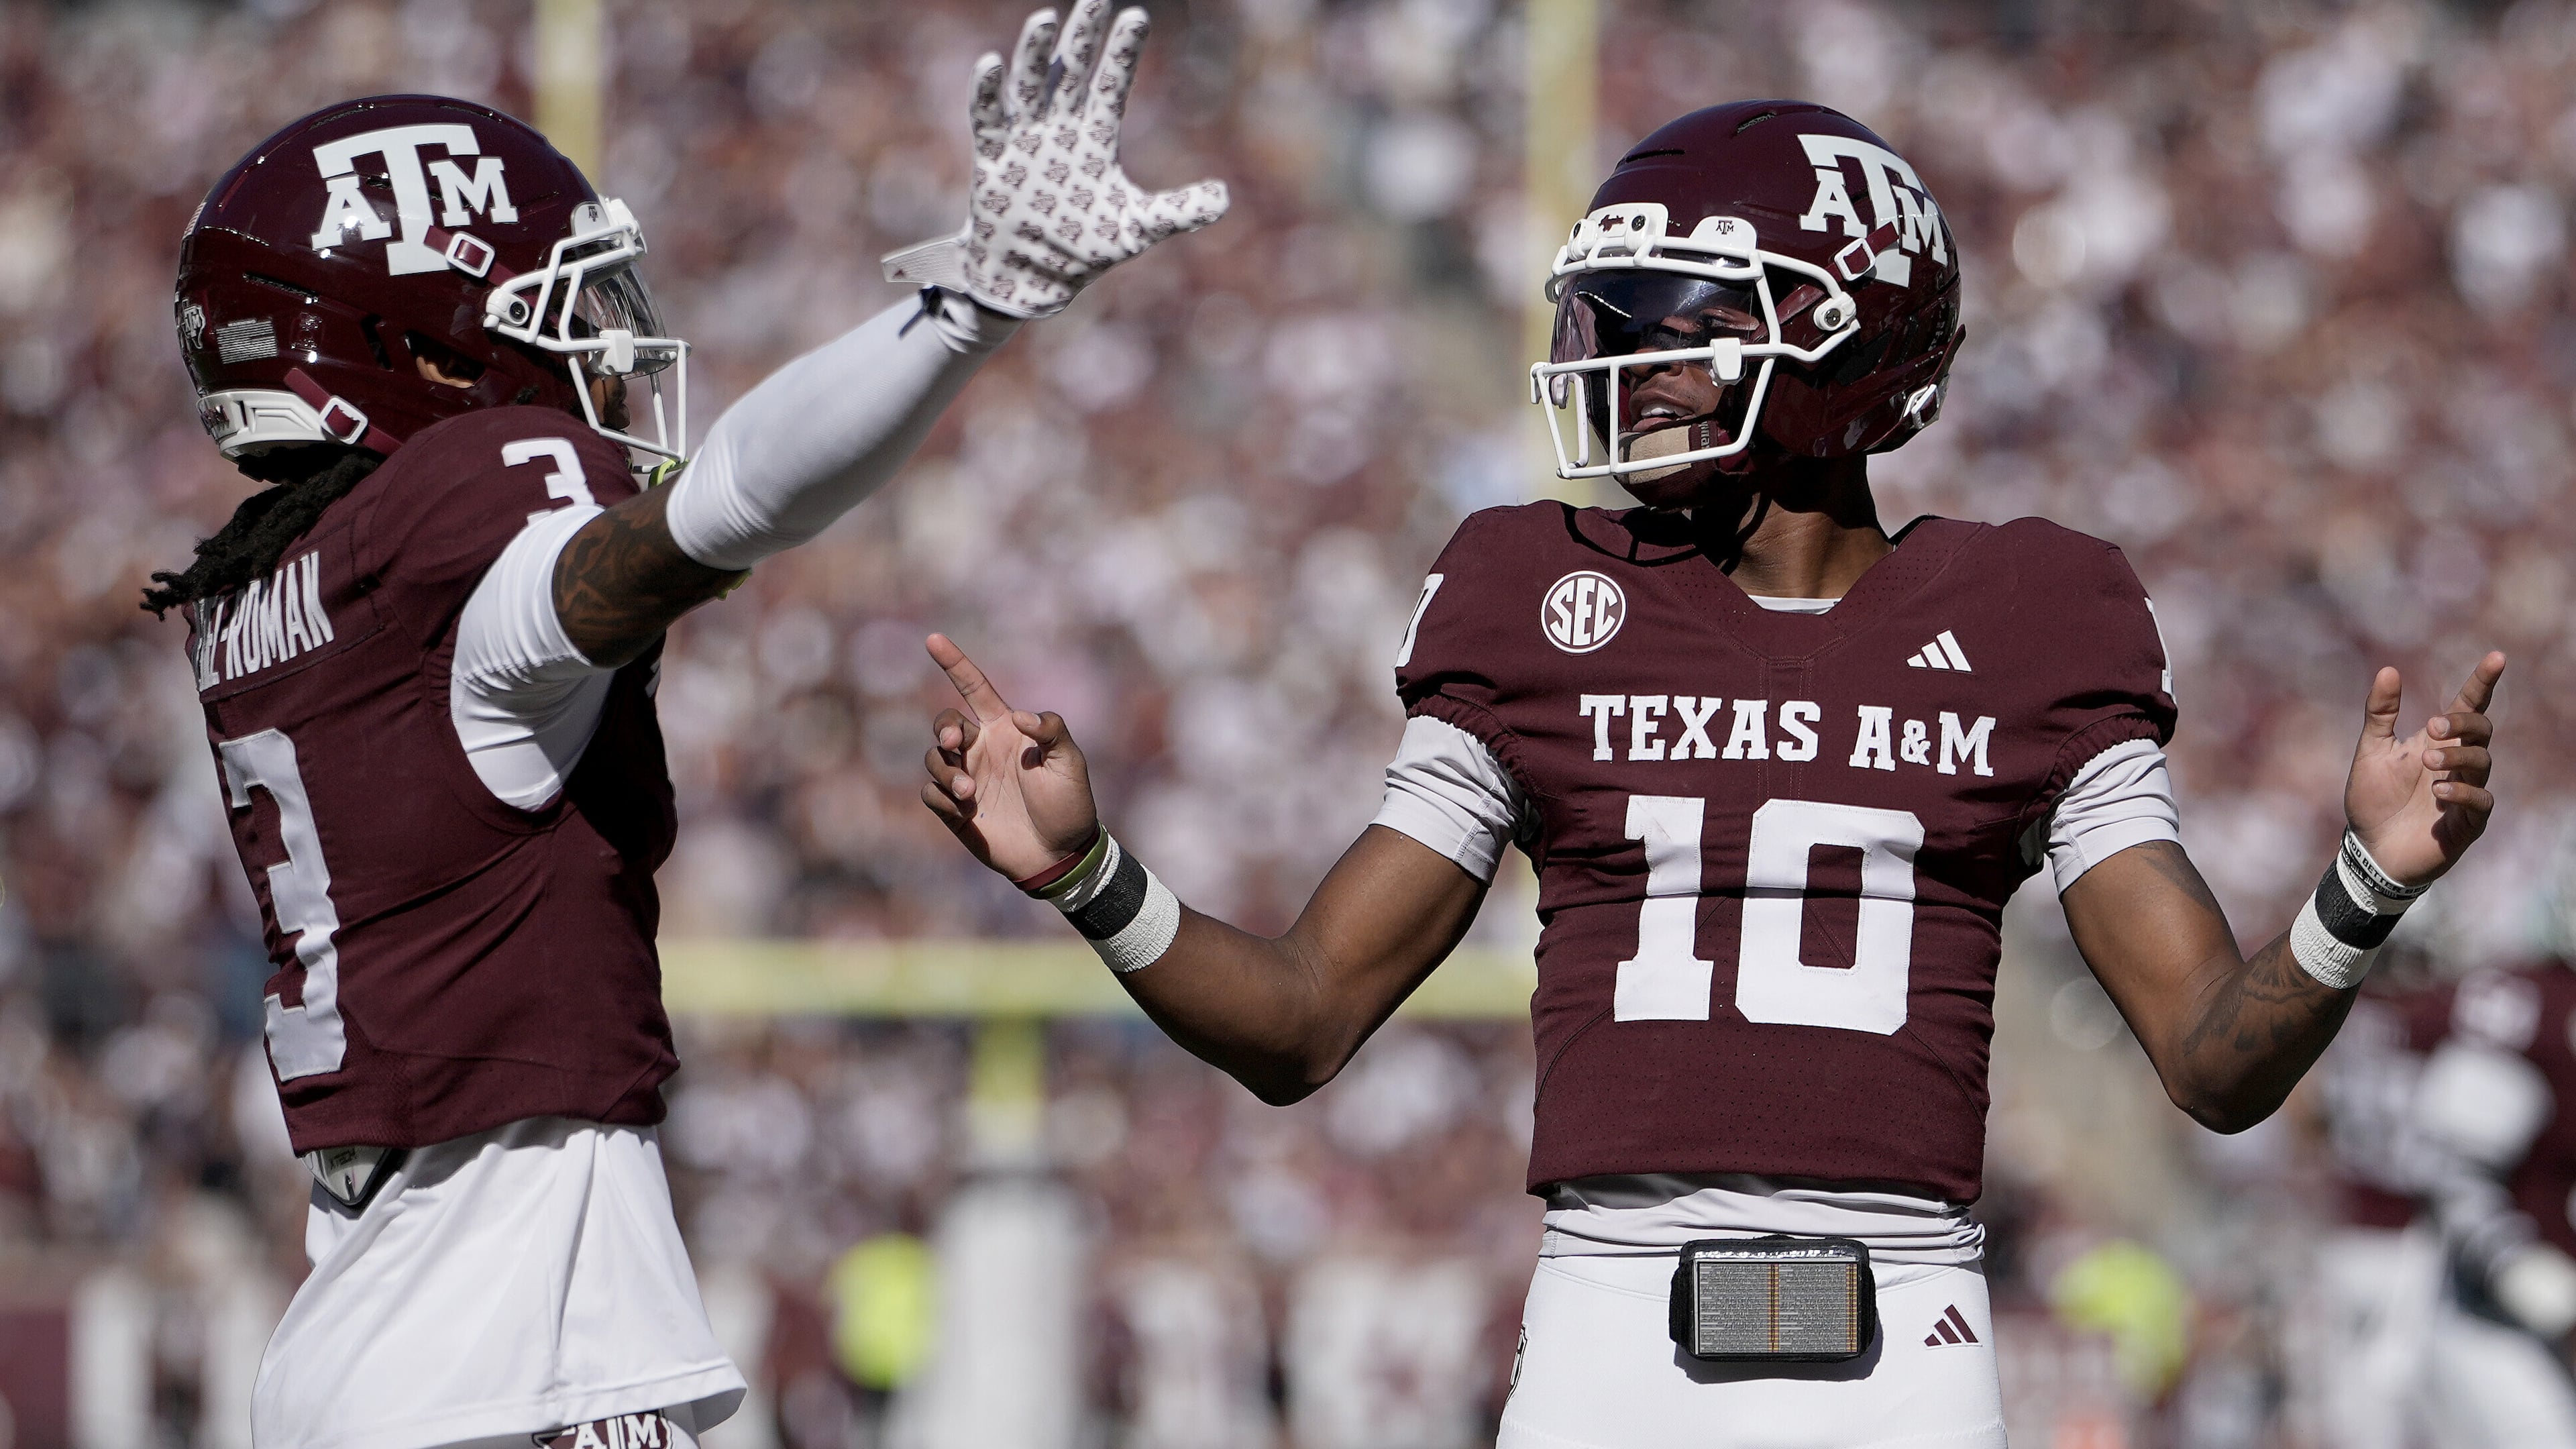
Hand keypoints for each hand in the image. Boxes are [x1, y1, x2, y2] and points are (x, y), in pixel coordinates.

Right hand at [881, 0, 1229, 318]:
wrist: (1035, 277)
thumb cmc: (1085, 247)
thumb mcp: (1137, 229)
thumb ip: (1177, 211)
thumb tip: (1224, 198)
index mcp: (1094, 135)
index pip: (1111, 83)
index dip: (1122, 52)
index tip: (1136, 16)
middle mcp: (1059, 126)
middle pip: (1071, 70)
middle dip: (1082, 35)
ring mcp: (1025, 138)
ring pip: (1030, 84)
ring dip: (1036, 54)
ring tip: (1045, 19)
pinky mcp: (994, 157)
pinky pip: (988, 118)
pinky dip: (988, 92)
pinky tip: (992, 64)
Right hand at [920, 634, 1100, 879]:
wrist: (1060, 854)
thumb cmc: (1069, 804)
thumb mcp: (1070, 763)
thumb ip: (1051, 731)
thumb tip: (1020, 717)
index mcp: (1005, 730)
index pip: (974, 688)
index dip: (954, 663)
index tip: (933, 639)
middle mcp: (981, 749)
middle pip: (945, 723)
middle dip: (944, 729)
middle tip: (956, 744)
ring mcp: (967, 778)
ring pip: (934, 759)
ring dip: (946, 772)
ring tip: (971, 794)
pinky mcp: (954, 810)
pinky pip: (930, 793)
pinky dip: (940, 796)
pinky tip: (964, 810)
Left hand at [2344, 651, 2505, 886]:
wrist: (2369, 850)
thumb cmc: (2372, 800)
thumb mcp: (2371, 752)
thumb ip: (2380, 713)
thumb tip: (2388, 670)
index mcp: (2438, 742)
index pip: (2469, 706)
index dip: (2483, 682)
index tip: (2496, 657)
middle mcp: (2457, 763)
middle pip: (2482, 730)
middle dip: (2464, 723)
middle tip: (2434, 727)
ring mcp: (2466, 791)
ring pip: (2483, 762)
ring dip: (2457, 756)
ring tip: (2428, 763)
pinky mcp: (2468, 822)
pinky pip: (2482, 801)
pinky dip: (2464, 791)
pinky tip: (2440, 791)